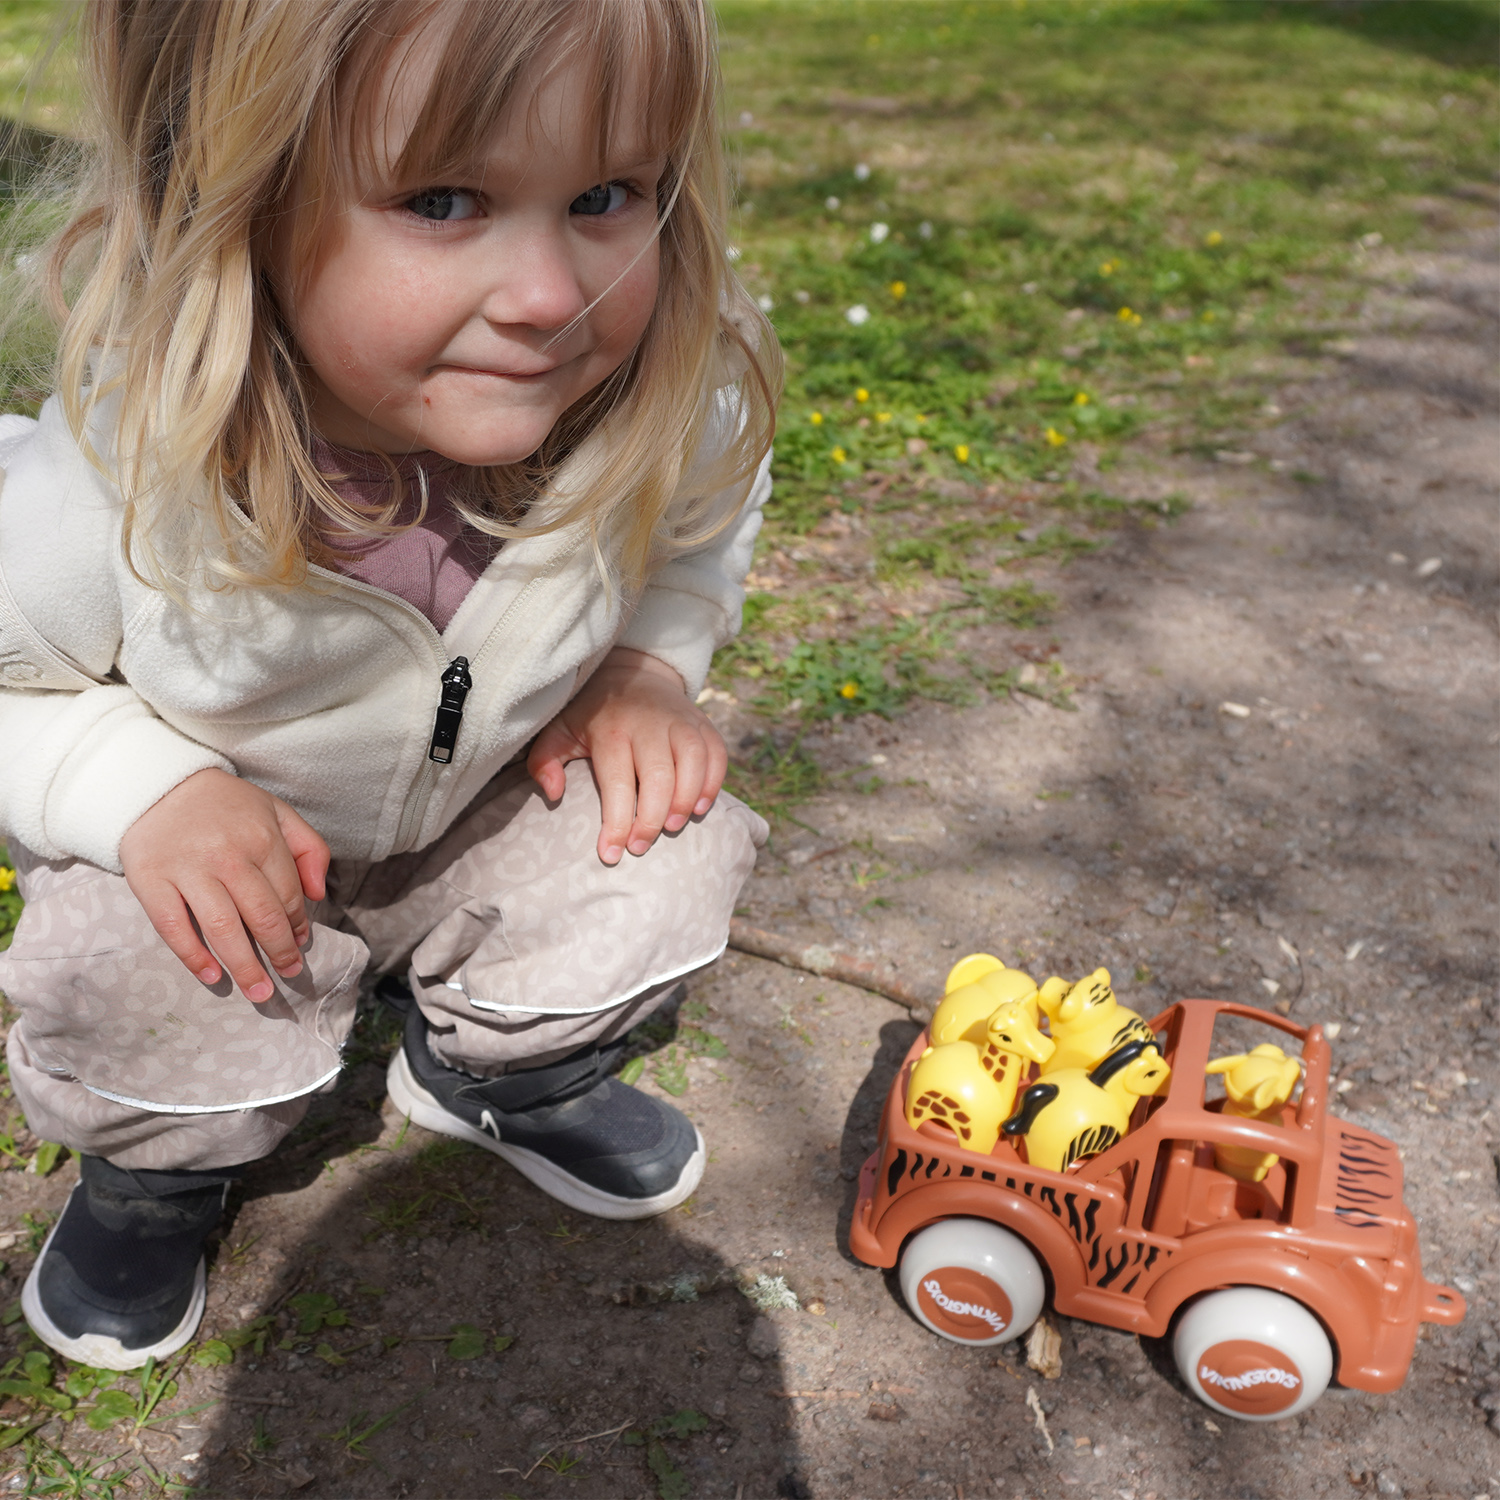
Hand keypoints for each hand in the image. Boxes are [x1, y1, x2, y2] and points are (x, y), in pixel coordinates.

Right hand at [118, 768, 330, 1003]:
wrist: (157, 785)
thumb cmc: (226, 806)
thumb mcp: (277, 812)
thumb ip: (309, 848)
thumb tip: (318, 895)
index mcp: (262, 837)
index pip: (288, 895)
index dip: (298, 925)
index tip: (301, 943)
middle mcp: (227, 855)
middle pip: (261, 917)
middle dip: (280, 952)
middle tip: (289, 975)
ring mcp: (187, 870)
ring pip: (222, 929)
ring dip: (245, 967)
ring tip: (260, 992)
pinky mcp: (150, 881)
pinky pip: (174, 927)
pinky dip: (193, 957)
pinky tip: (212, 977)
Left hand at [527, 648, 727, 864]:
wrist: (631, 672)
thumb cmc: (592, 715)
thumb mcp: (559, 731)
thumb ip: (545, 761)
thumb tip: (553, 794)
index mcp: (611, 729)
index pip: (617, 781)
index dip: (617, 822)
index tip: (611, 854)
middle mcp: (649, 723)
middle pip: (658, 775)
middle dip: (652, 818)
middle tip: (640, 846)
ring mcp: (680, 720)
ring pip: (693, 761)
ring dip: (686, 799)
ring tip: (673, 827)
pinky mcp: (702, 722)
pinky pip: (716, 753)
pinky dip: (713, 782)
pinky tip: (699, 808)